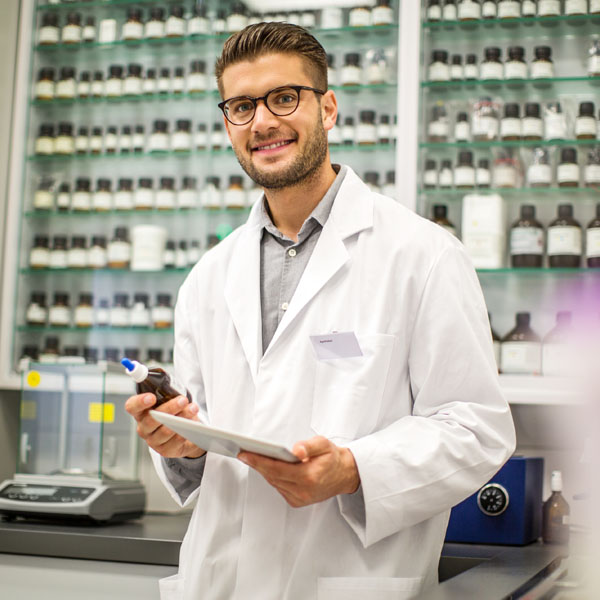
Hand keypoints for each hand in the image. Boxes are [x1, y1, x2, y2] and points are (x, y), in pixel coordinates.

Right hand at [125, 393, 205, 458]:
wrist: (183, 430)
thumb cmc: (173, 411)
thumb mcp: (168, 400)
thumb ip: (168, 395)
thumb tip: (178, 394)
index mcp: (141, 412)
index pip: (132, 406)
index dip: (140, 402)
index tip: (152, 397)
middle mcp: (144, 428)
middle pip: (152, 419)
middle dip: (170, 408)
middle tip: (183, 400)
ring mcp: (153, 441)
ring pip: (165, 431)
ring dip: (181, 419)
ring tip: (193, 409)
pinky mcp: (165, 450)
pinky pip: (175, 443)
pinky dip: (185, 433)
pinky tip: (193, 426)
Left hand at [238, 436, 359, 507]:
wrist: (344, 474)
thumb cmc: (332, 458)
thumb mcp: (324, 444)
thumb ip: (309, 446)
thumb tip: (296, 450)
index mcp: (309, 476)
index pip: (277, 469)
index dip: (259, 461)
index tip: (245, 454)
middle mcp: (303, 491)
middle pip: (272, 476)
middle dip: (257, 464)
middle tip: (244, 452)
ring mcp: (300, 499)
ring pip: (274, 482)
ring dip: (264, 470)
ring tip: (252, 457)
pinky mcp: (298, 502)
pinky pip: (279, 488)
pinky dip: (273, 477)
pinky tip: (268, 466)